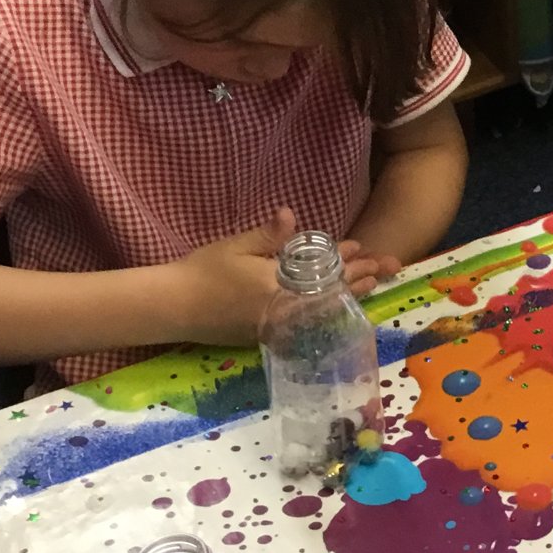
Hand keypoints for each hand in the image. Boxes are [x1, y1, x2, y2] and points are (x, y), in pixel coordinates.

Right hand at [165, 208, 397, 342]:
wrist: (171, 308)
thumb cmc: (201, 272)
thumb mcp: (235, 246)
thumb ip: (267, 235)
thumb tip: (291, 214)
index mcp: (277, 286)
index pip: (322, 273)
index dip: (344, 260)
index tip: (360, 248)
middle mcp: (282, 311)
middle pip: (329, 295)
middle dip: (357, 281)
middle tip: (381, 270)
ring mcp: (275, 328)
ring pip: (320, 311)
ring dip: (346, 297)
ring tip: (370, 287)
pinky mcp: (265, 337)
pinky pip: (304, 324)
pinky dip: (324, 311)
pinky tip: (334, 308)